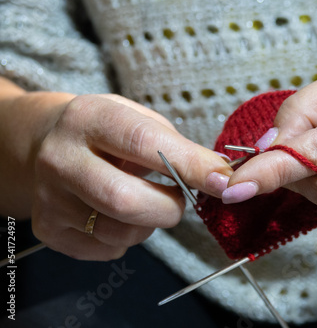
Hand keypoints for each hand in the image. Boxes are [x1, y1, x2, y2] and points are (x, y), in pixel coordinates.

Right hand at [0, 85, 232, 259]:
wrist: (44, 142)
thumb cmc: (105, 130)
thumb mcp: (137, 118)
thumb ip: (175, 145)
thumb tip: (218, 178)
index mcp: (88, 118)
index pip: (144, 143)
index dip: (189, 165)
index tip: (221, 181)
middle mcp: (60, 159)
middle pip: (126, 200)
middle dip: (170, 207)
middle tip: (181, 199)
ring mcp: (49, 198)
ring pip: (120, 232)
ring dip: (151, 224)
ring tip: (147, 201)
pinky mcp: (50, 230)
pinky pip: (108, 249)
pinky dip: (128, 236)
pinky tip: (119, 214)